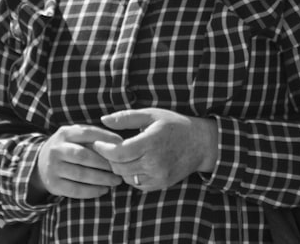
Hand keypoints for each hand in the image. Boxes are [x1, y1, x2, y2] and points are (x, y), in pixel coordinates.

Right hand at [29, 125, 123, 201]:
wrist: (40, 163)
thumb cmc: (70, 147)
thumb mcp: (77, 136)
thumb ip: (95, 136)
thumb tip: (120, 142)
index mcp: (65, 133)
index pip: (88, 133)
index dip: (107, 139)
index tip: (122, 145)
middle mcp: (56, 149)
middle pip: (84, 156)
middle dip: (105, 163)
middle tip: (121, 168)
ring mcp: (53, 168)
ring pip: (81, 174)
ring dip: (102, 179)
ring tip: (116, 181)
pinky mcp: (53, 184)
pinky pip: (75, 190)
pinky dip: (92, 191)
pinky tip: (104, 190)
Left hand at [92, 108, 218, 190]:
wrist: (201, 143)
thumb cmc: (176, 125)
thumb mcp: (152, 115)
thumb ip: (127, 117)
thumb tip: (103, 120)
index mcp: (151, 142)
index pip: (117, 153)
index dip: (103, 149)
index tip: (98, 143)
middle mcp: (154, 162)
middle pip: (119, 167)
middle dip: (109, 158)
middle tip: (108, 149)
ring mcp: (158, 175)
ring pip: (126, 177)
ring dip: (120, 167)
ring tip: (123, 156)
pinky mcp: (161, 184)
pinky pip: (137, 184)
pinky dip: (132, 175)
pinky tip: (136, 164)